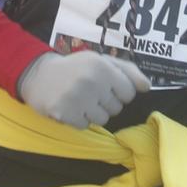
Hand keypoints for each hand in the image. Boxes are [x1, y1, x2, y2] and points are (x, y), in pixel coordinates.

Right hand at [17, 49, 151, 128]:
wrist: (39, 74)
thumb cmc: (76, 68)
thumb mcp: (101, 61)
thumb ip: (127, 71)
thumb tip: (147, 87)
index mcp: (103, 66)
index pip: (129, 93)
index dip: (119, 92)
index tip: (105, 87)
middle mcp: (91, 81)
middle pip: (116, 108)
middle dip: (105, 102)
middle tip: (89, 92)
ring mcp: (77, 98)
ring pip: (102, 119)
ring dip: (93, 113)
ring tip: (80, 99)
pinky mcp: (64, 112)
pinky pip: (84, 125)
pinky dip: (78, 119)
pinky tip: (70, 106)